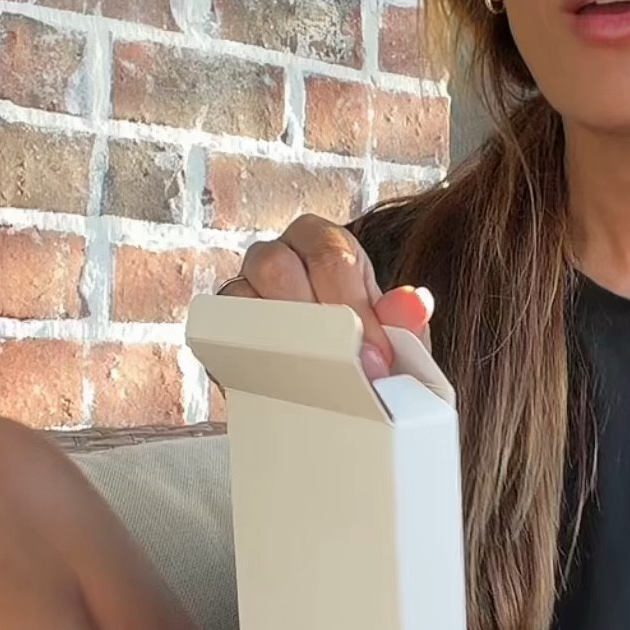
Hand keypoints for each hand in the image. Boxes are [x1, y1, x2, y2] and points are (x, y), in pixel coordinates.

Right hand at [219, 213, 431, 380]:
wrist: (343, 387)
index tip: (375, 359)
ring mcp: (243, 289)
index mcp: (325, 242)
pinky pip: (216, 332)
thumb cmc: (367, 350)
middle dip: (313, 322)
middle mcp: (279, 256)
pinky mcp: (219, 328)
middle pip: (278, 267)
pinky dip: (242, 357)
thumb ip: (406, 321)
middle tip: (343, 370)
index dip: (354, 307)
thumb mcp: (396, 336)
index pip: (331, 256)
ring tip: (308, 377)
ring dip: (275, 339)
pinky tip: (273, 382)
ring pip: (240, 296)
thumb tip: (413, 304)